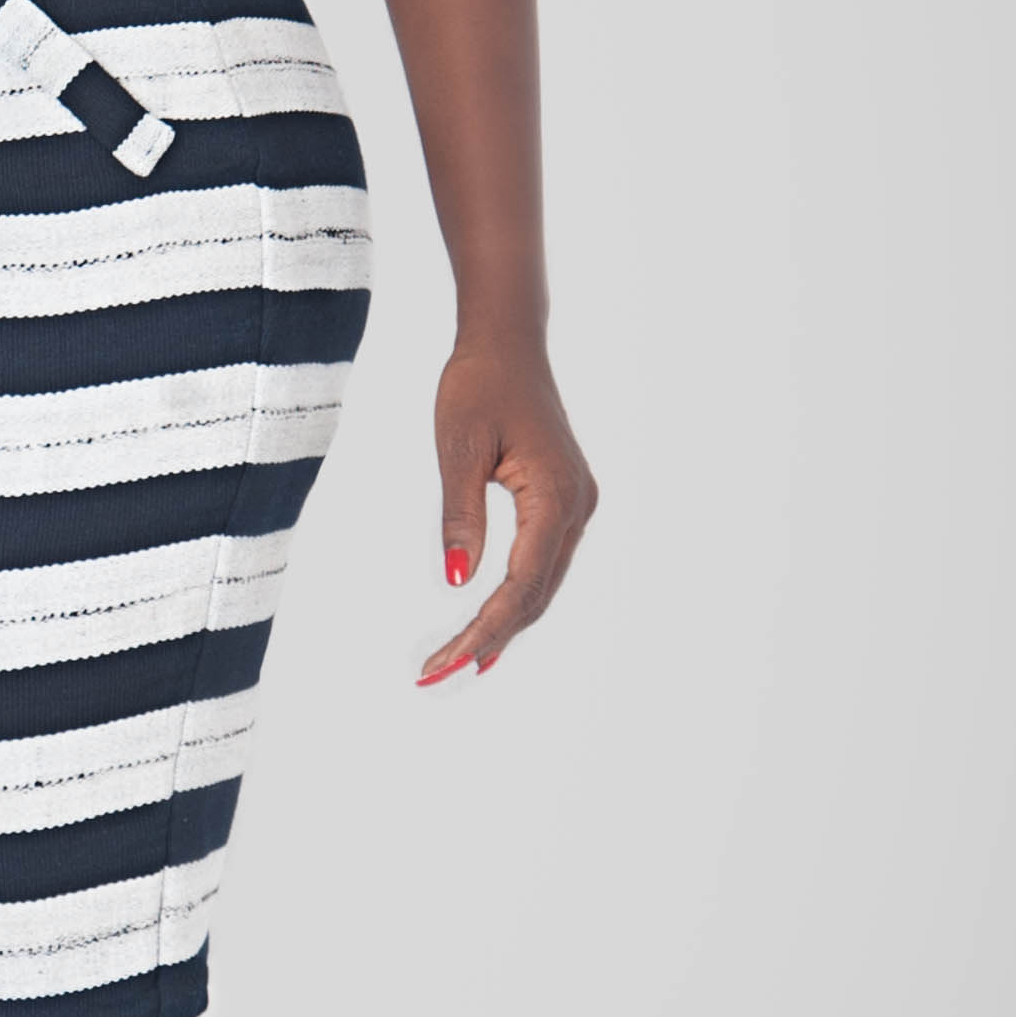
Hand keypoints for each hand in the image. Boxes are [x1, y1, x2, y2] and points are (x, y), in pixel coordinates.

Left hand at [419, 327, 596, 682]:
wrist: (508, 343)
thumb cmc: (477, 385)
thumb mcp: (458, 449)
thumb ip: (460, 517)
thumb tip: (457, 582)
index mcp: (555, 496)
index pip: (521, 585)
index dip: (482, 629)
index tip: (442, 661)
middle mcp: (577, 507)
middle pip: (536, 595)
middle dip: (489, 638)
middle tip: (438, 673)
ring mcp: (577, 505)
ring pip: (543, 585)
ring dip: (504, 624)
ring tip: (459, 662)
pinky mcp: (565, 501)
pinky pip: (544, 563)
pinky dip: (516, 598)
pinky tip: (491, 625)